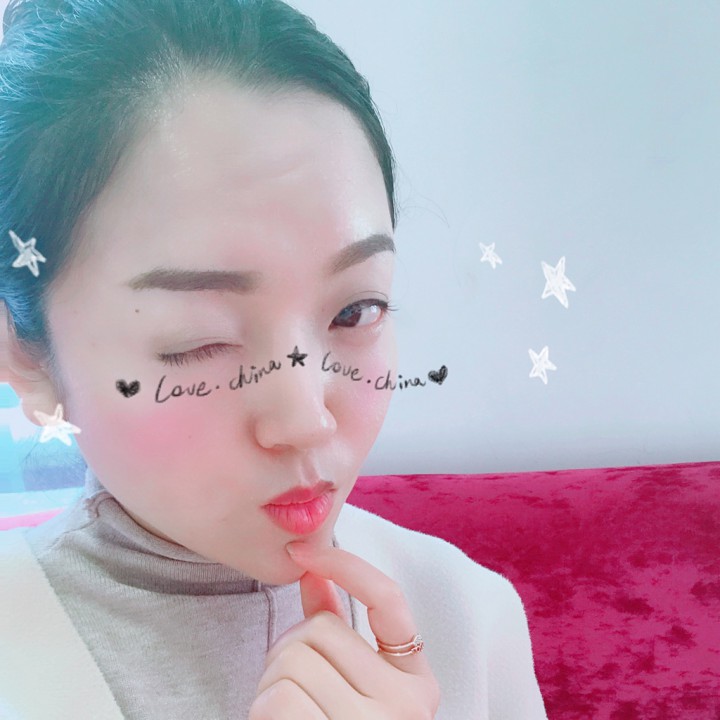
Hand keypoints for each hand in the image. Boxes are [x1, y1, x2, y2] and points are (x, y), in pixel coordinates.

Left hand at [248, 540, 440, 718]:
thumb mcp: (354, 687)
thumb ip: (338, 631)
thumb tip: (311, 574)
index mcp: (416, 682)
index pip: (389, 598)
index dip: (346, 566)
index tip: (304, 551)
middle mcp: (407, 704)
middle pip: (320, 628)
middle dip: (288, 648)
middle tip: (290, 688)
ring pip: (292, 659)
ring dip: (270, 683)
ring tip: (286, 717)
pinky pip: (278, 700)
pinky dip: (262, 711)